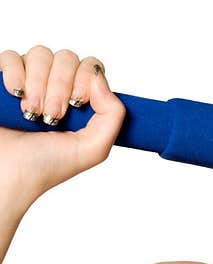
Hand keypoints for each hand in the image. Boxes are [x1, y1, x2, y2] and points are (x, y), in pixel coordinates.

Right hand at [0, 46, 125, 200]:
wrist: (8, 171)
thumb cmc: (46, 165)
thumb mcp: (94, 148)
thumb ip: (112, 115)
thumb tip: (99, 78)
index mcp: (80, 101)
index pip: (92, 67)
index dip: (86, 78)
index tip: (78, 103)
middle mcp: (56, 87)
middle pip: (67, 57)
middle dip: (61, 86)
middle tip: (53, 115)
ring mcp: (30, 81)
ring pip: (41, 54)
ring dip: (39, 85)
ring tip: (33, 113)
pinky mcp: (4, 79)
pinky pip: (12, 56)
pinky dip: (15, 74)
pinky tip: (16, 96)